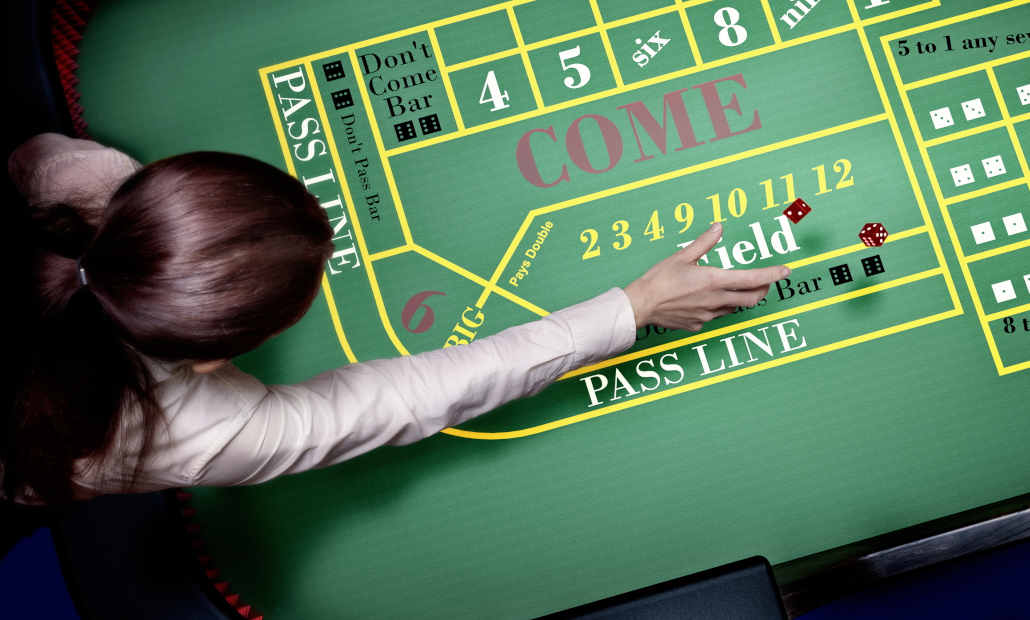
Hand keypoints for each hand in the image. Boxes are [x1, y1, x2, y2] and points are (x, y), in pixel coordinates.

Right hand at [623, 223, 789, 331]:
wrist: (640, 306)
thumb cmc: (658, 280)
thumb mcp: (682, 256)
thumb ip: (704, 242)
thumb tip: (718, 228)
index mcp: (714, 280)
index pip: (752, 279)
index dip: (772, 275)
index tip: (785, 271)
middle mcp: (716, 300)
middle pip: (751, 298)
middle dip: (762, 289)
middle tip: (766, 281)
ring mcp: (708, 315)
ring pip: (734, 307)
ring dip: (740, 298)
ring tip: (736, 288)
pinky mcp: (698, 324)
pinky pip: (714, 315)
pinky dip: (717, 306)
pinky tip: (705, 300)